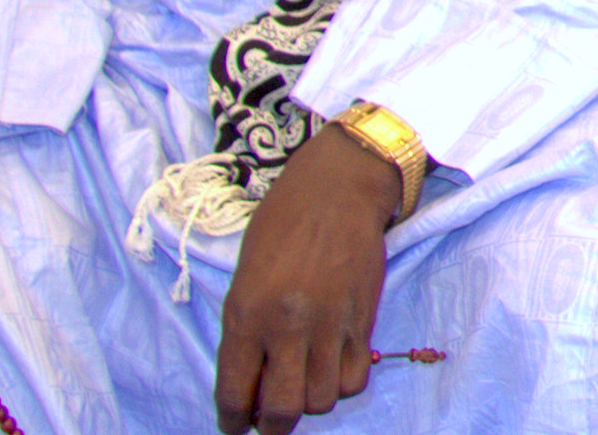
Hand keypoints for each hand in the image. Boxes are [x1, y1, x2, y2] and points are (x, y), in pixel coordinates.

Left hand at [214, 122, 402, 434]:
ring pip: (322, 400)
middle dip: (273, 426)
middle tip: (270, 417)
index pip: (235, 392)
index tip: (236, 425)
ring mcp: (330, 324)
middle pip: (283, 410)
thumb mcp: (245, 275)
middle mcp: (287, 325)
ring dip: (309, 401)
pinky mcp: (364, 319)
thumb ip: (245, 328)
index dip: (233, 421)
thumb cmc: (281, 223)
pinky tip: (331, 366)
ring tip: (302, 383)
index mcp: (246, 312)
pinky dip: (341, 383)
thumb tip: (252, 379)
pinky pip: (355, 379)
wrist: (337, 187)